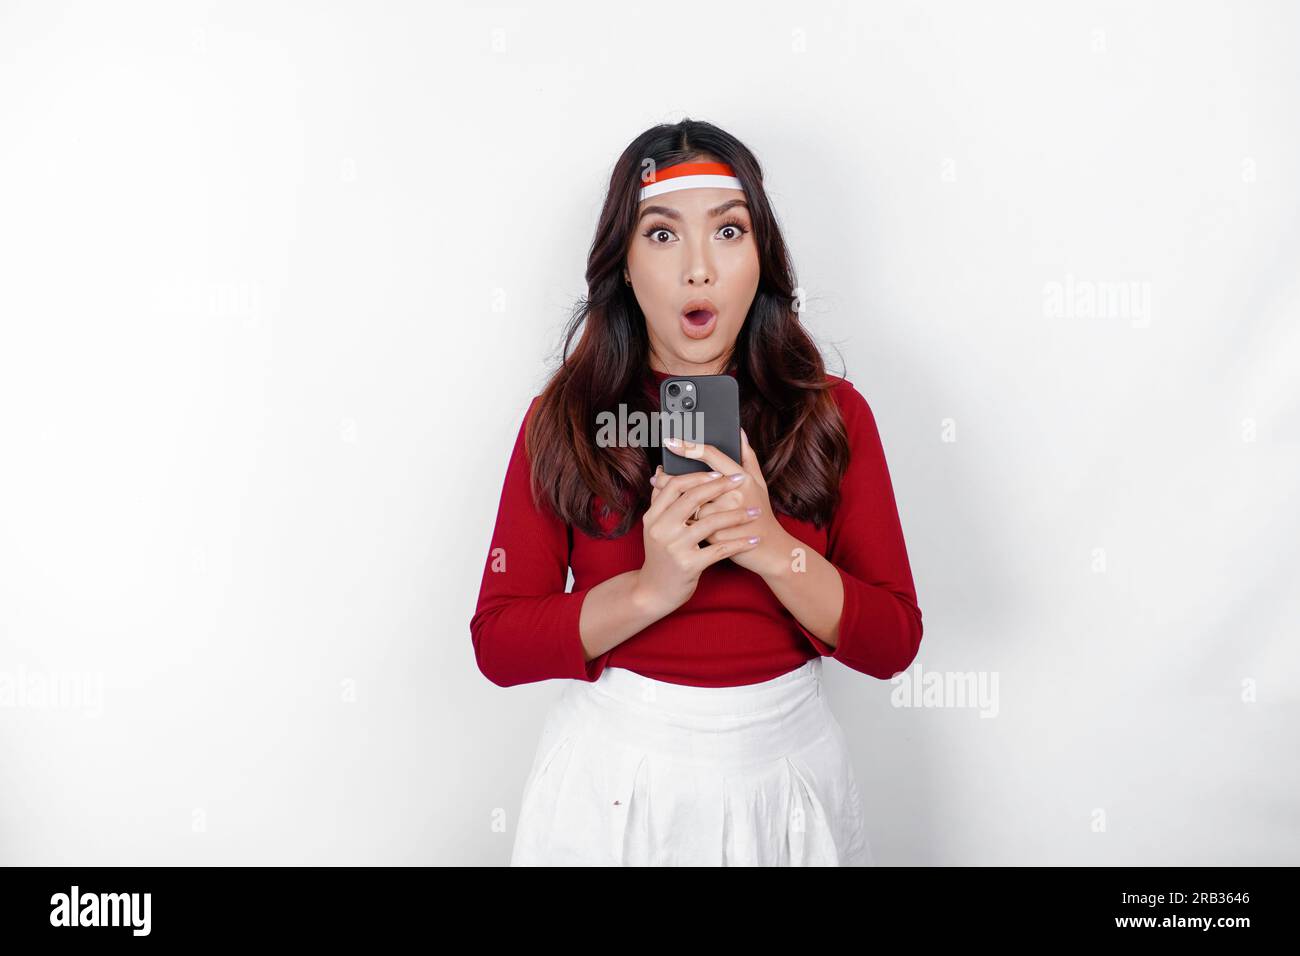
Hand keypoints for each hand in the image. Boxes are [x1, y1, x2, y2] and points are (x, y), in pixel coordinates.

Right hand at [634, 467, 762, 617]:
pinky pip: (720, 550)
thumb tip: (661, 471)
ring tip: (755, 512)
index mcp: (653, 517)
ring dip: (737, 515)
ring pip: (710, 522)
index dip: (697, 476)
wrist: (653, 592)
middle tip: (741, 480)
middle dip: (720, 486)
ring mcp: (675, 548)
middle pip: (692, 498)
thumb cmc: (660, 555)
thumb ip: (659, 501)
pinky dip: (739, 544)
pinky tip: (753, 540)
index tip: (718, 471)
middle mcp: (661, 530)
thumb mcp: (654, 527)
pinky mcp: (689, 565)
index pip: (674, 486)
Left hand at [660, 428, 793, 577]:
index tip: (671, 441)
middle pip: (694, 481)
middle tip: (657, 475)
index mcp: (742, 478)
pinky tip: (676, 517)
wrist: (768, 549)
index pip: (712, 456)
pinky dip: (683, 521)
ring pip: (691, 505)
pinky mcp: (717, 536)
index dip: (689, 447)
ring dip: (675, 503)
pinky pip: (693, 525)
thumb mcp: (758, 482)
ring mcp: (725, 516)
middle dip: (671, 478)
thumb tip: (739, 431)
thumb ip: (747, 456)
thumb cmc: (761, 512)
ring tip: (665, 497)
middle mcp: (734, 495)